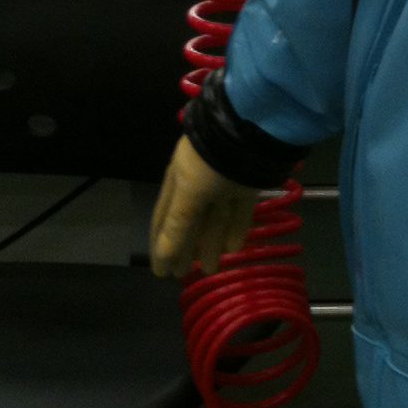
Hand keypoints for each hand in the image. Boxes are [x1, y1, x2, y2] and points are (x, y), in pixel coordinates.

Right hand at [149, 135, 259, 277]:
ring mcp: (224, 184)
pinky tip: (233, 250)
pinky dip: (235, 229)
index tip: (160, 271)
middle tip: (184, 274)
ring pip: (214, 219)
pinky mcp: (247, 184)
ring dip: (211, 244)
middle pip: (190, 223)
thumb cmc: (209, 163)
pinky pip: (238, 211)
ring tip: (210, 269)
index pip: (164, 219)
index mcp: (177, 181)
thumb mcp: (188, 192)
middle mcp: (199, 183)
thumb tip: (162, 256)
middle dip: (186, 248)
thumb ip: (177, 224)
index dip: (160, 245)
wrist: (248, 133)